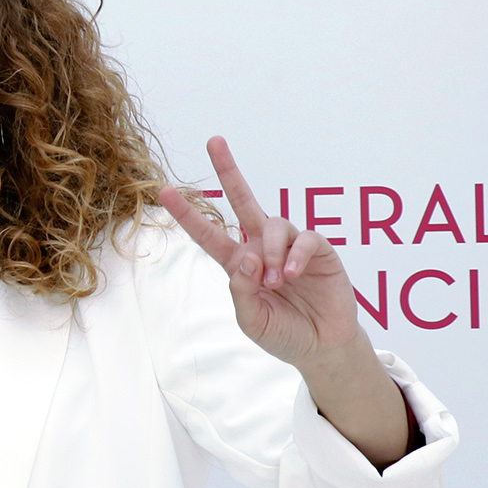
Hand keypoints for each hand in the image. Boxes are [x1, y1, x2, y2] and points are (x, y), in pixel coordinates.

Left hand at [158, 135, 362, 368]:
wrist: (323, 346)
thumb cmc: (284, 334)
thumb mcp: (253, 320)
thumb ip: (242, 291)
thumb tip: (245, 256)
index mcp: (239, 264)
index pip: (208, 234)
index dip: (187, 214)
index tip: (164, 191)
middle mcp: (261, 247)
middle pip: (242, 201)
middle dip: (228, 170)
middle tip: (213, 141)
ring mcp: (290, 246)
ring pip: (273, 224)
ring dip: (269, 251)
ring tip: (276, 280)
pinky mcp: (319, 250)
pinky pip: (305, 237)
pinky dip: (294, 254)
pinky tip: (290, 274)